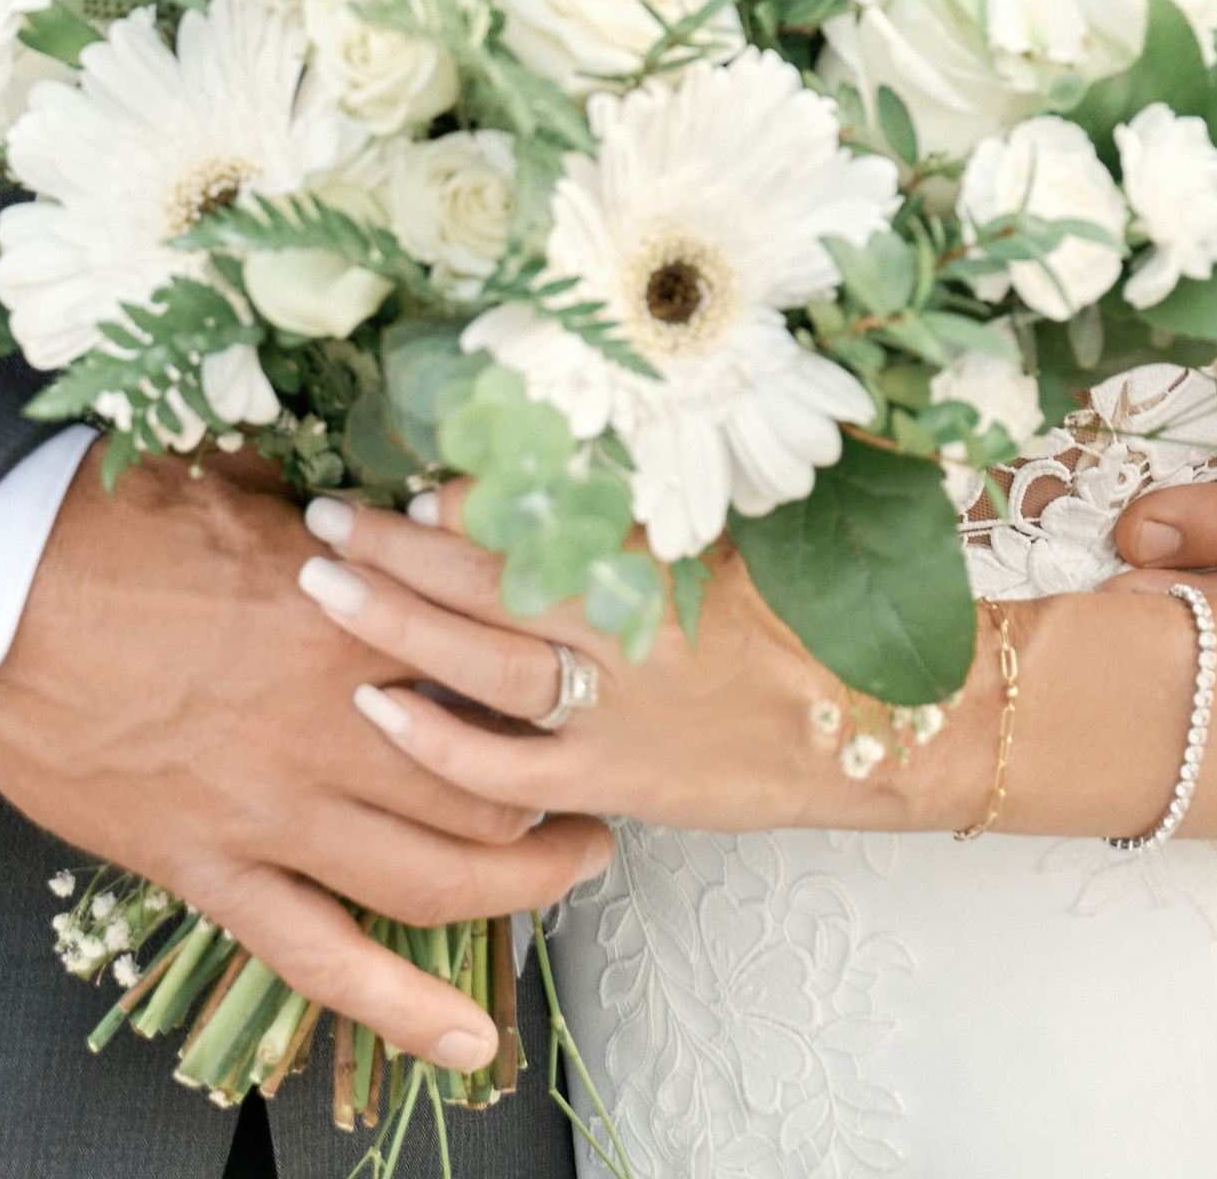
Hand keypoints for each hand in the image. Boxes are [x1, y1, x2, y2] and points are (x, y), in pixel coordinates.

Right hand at [0, 446, 611, 1069]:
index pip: (490, 661)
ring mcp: (270, 808)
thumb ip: (325, 521)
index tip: (574, 671)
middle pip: (488, 780)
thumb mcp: (235, 488)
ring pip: (434, 877)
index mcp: (344, 613)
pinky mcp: (210, 871)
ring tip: (573, 869)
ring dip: (523, 886)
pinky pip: (323, 962)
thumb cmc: (98, 522)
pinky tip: (469, 1042)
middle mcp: (328, 722)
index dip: (543, 674)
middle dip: (556, 789)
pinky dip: (404, 1010)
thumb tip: (386, 511)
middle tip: (595, 781)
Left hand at [290, 488, 996, 840]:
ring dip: (396, 620)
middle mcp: (631, 626)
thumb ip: (652, 495)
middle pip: (490, 576)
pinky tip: (379, 706)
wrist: (891, 728)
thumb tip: (561, 436)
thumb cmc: (817, 616)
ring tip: (324, 584)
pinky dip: (438, 740)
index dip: (464, 492)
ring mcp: (619, 710)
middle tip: (325, 514)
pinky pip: (508, 768)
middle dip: (398, 543)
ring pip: (481, 660)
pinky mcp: (618, 782)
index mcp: (662, 550)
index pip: (541, 510)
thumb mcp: (745, 528)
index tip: (405, 467)